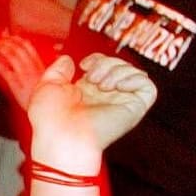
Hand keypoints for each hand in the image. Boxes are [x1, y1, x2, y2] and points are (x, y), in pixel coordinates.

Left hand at [0, 32, 45, 108]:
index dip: (17, 39)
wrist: (44, 111)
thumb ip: (40, 68)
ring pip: (12, 56)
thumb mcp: (46, 79)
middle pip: (19, 49)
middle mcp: (32, 69)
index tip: (8, 35)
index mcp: (40, 66)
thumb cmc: (42, 98)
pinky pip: (5, 71)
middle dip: (6, 41)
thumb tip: (40, 60)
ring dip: (1, 48)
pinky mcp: (16, 85)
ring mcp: (24, 76)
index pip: (28, 47)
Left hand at [25, 53, 158, 171]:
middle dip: (106, 62)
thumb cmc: (50, 120)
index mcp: (87, 92)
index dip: (98, 58)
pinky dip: (135, 79)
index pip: (104, 65)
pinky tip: (117, 86)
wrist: (61, 137)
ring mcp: (120, 103)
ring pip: (135, 72)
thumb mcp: (47, 86)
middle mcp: (105, 97)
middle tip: (91, 77)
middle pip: (120, 65)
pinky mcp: (133, 109)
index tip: (84, 65)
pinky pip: (149, 87)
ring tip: (101, 84)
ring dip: (118, 70)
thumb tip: (67, 60)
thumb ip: (58, 70)